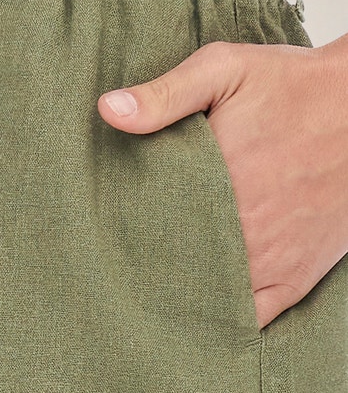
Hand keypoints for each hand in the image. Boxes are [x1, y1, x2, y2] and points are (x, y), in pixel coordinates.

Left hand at [97, 34, 347, 330]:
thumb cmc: (295, 86)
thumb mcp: (226, 70)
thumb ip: (166, 93)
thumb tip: (108, 110)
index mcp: (214, 183)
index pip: (145, 225)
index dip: (117, 235)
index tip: (98, 237)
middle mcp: (241, 230)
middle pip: (170, 266)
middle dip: (140, 269)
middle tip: (113, 272)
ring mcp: (269, 261)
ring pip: (205, 299)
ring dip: (175, 299)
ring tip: (143, 299)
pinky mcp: (294, 279)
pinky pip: (250, 318)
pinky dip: (222, 322)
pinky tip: (196, 316)